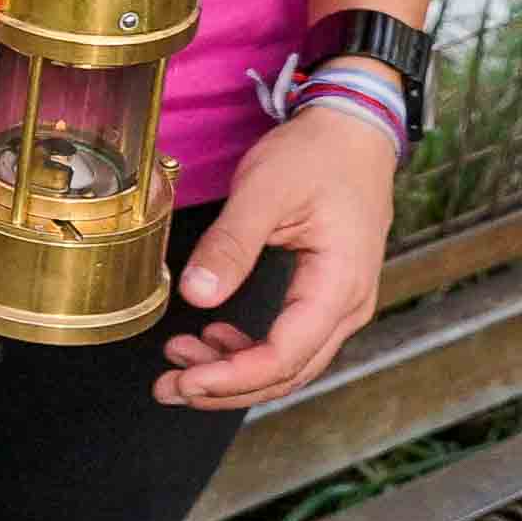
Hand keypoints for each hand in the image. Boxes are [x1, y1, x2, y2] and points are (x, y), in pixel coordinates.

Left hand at [158, 95, 403, 407]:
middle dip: (224, 388)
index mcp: (338, 285)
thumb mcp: (265, 190)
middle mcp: (348, 306)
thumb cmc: (316, 155)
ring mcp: (341, 304)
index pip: (284, 357)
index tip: (184, 380)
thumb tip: (196, 295)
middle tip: (168, 386)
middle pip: (287, 374)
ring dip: (233, 371)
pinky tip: (213, 338)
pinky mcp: (326, 297)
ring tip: (180, 359)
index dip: (231, 378)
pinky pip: (292, 342)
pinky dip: (250, 351)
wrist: (353, 132)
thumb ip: (231, 244)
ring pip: (288, 364)